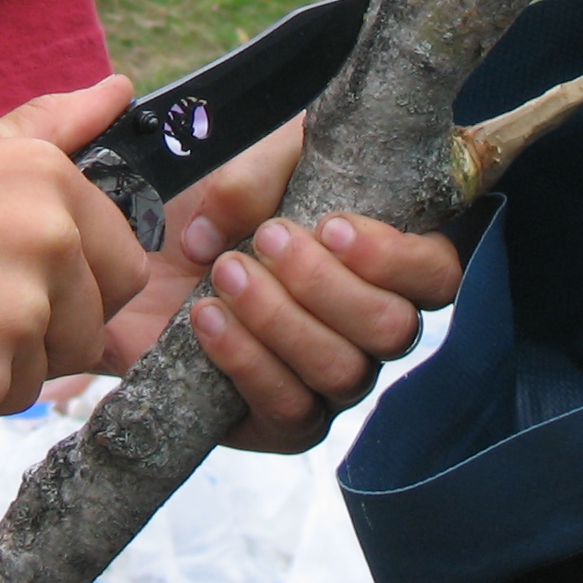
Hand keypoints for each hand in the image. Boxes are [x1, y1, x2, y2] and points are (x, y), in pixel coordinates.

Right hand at [0, 76, 152, 440]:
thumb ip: (51, 128)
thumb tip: (120, 93)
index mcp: (52, 187)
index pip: (125, 271)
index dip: (78, 289)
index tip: (17, 283)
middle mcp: (47, 249)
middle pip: (87, 335)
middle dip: (34, 336)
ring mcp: (12, 324)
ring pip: (33, 380)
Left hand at [98, 116, 461, 452]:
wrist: (147, 262)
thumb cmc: (216, 209)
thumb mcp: (239, 162)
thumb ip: (251, 174)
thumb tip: (216, 229)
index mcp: (383, 261)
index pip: (436, 274)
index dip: (397, 259)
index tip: (333, 228)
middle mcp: (369, 327)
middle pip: (394, 329)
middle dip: (324, 285)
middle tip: (266, 239)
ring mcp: (333, 378)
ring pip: (342, 371)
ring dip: (281, 319)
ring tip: (225, 272)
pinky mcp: (284, 420)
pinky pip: (291, 409)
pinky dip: (247, 361)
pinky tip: (208, 319)